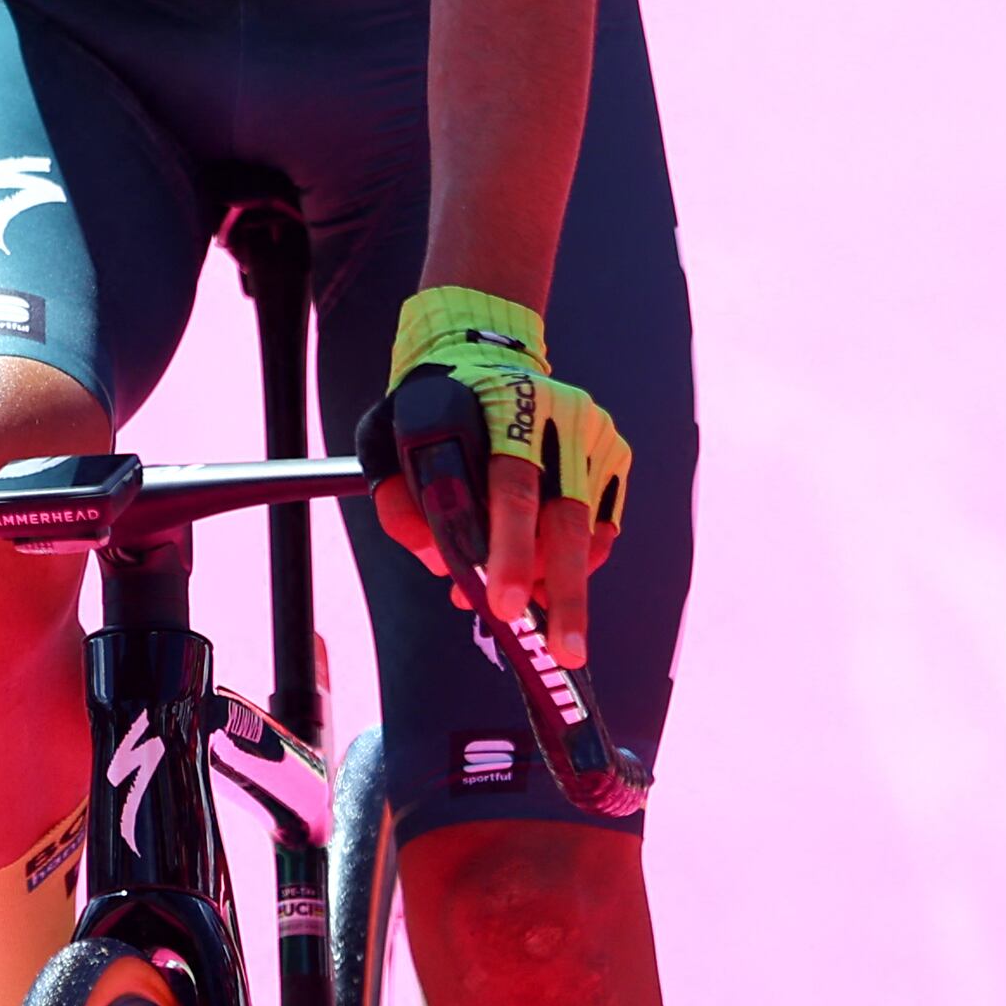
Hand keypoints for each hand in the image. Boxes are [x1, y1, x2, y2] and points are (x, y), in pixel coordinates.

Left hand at [369, 289, 633, 670]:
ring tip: (538, 623)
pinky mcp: (614, 453)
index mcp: (502, 406)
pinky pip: (601, 526)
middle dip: (564, 592)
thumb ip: (400, 501)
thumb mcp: (391, 437)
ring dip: (562, 585)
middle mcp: (558, 416)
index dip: (510, 550)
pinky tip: (549, 579)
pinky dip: (577, 562)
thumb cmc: (436, 408)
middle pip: (565, 517)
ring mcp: (593, 434)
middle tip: (561, 650)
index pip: (511, 487)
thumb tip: (442, 565)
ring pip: (587, 530)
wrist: (486, 355)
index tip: (505, 604)